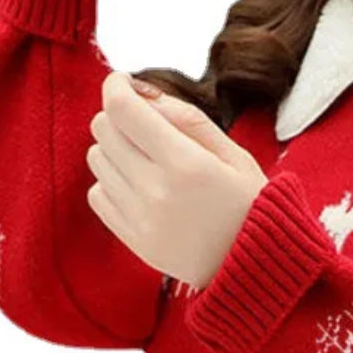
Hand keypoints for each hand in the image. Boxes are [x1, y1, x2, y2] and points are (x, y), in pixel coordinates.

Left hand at [86, 73, 269, 288]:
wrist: (255, 269)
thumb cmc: (250, 205)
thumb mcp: (233, 154)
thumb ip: (186, 118)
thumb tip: (141, 93)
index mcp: (185, 163)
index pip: (121, 108)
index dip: (116, 86)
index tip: (124, 83)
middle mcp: (156, 190)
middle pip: (104, 129)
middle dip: (121, 116)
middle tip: (147, 125)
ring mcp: (140, 218)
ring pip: (97, 159)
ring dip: (116, 150)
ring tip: (149, 161)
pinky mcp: (132, 239)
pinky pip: (97, 195)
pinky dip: (113, 183)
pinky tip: (141, 187)